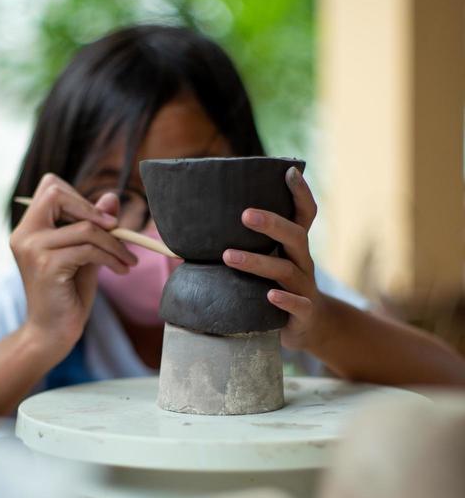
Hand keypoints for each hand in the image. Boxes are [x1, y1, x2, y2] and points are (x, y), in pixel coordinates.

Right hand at [10, 173, 136, 357]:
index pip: (50, 187)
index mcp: (28, 228)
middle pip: (57, 193)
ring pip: (84, 226)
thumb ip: (94, 226)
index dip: (79, 197)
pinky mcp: (46, 265)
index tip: (102, 221)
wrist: (52, 333)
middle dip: (95, 212)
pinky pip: (88, 248)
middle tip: (118, 231)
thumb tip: (112, 197)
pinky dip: (112, 256)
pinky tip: (122, 269)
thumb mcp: (84, 253)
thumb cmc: (67, 294)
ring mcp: (32, 249)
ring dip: (114, 242)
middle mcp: (24, 234)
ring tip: (127, 259)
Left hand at [222, 167, 328, 351]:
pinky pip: (298, 304)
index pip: (304, 214)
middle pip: (295, 236)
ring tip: (228, 256)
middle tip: (245, 214)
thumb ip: (243, 247)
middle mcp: (304, 262)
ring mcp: (305, 287)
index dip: (301, 193)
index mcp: (295, 247)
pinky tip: (269, 295)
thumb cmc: (278, 287)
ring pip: (286, 270)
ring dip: (257, 262)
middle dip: (272, 224)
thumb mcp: (268, 263)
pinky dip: (285, 299)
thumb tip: (187, 236)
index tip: (289, 171)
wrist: (309, 327)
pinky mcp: (304, 313)